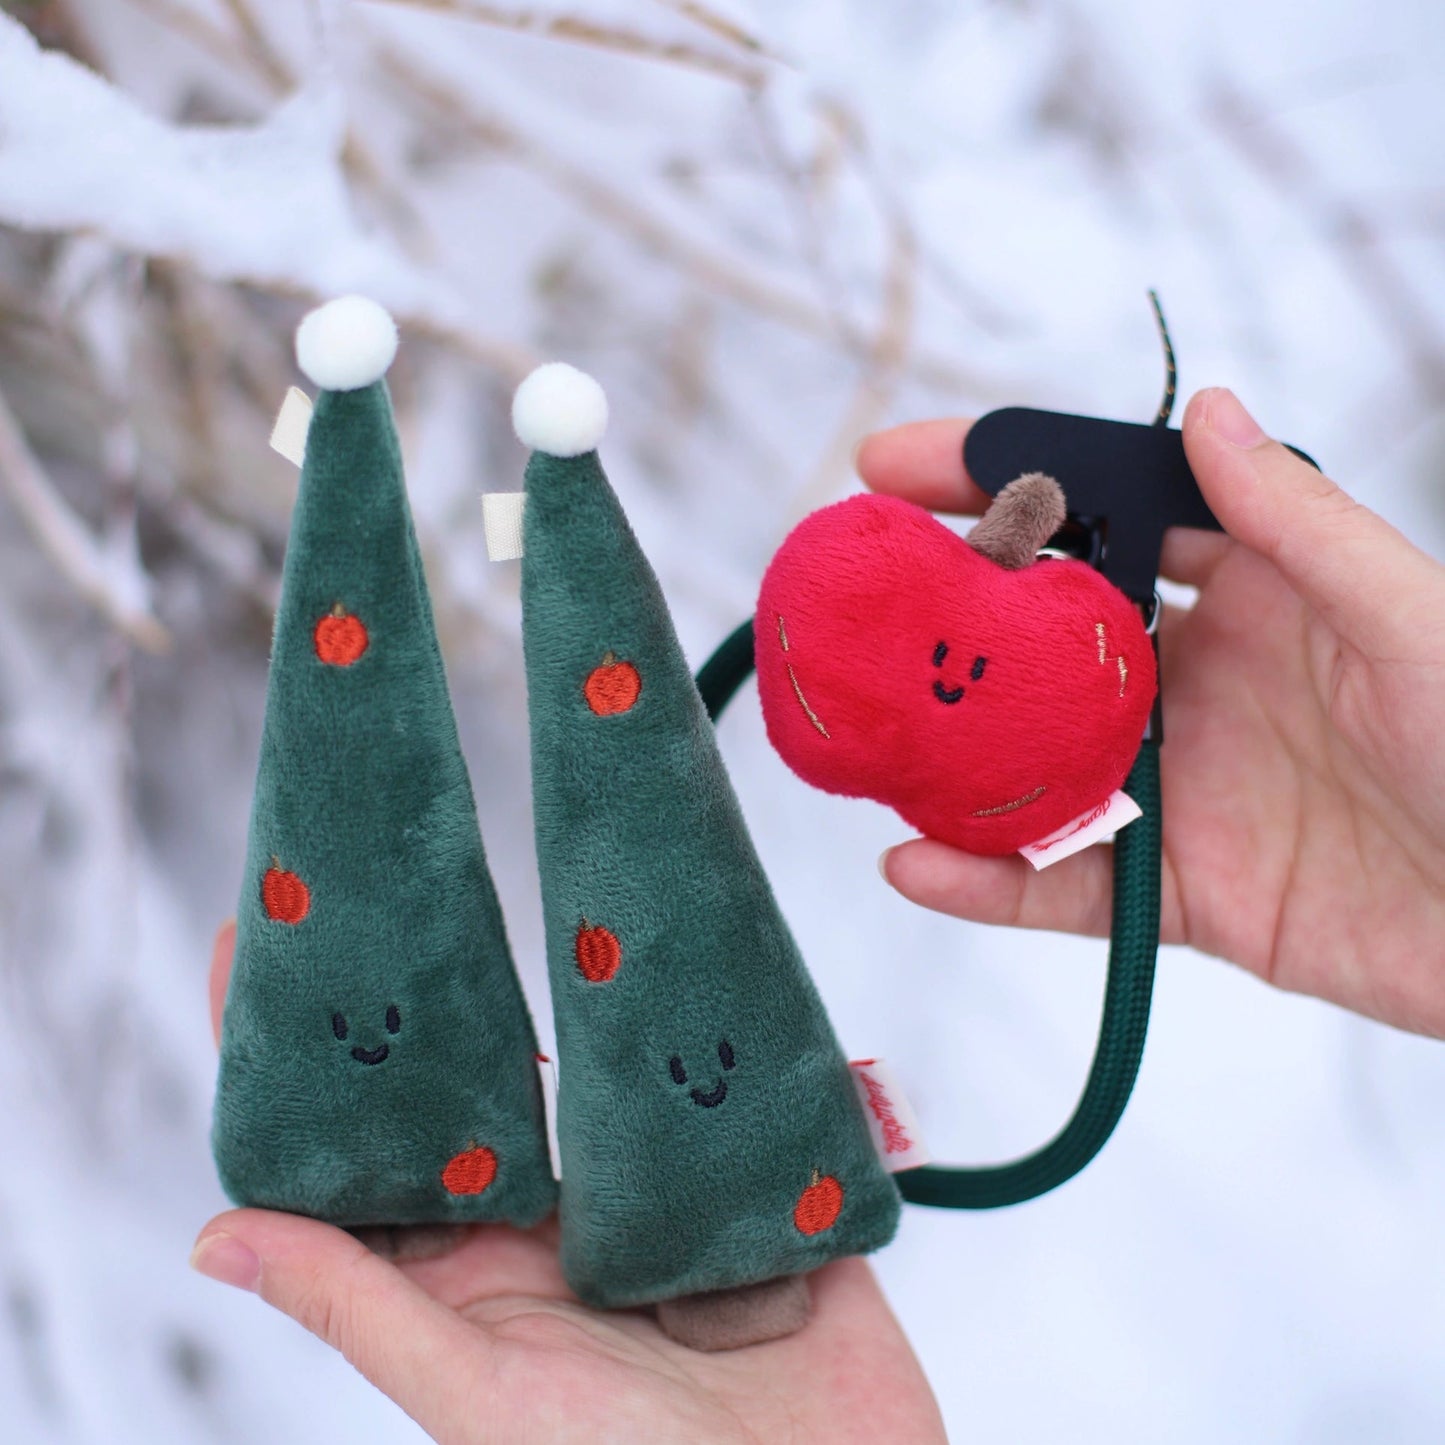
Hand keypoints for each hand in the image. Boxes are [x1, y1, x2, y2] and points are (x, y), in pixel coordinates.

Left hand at [195, 923, 945, 1443]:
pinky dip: (729, 1044)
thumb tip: (217, 1235)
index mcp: (481, 1274)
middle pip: (494, 1089)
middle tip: (410, 884)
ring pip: (617, 1083)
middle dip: (450, 991)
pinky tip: (711, 971)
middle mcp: (564, 1230)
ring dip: (599, 1002)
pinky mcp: (762, 1200)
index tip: (258, 944)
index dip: (313, 1053)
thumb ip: (366, 1309)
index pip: (372, 1148)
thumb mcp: (482, 1394)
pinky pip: (737, 1106)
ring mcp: (663, 1210)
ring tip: (570, 901)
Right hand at [863, 388, 1444, 1037]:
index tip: (895, 465)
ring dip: (946, 747)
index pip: (1104, 513)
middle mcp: (1201, 679)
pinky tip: (917, 862)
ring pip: (1035, 760)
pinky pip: (1067, 885)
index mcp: (1257, 591)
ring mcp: (1182, 786)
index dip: (1003, 479)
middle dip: (943, 609)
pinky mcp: (1181, 892)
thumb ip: (1298, 525)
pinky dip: (990, 880)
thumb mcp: (1410, 617)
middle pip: (1042, 633)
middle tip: (846, 595)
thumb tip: (1208, 411)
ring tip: (855, 730)